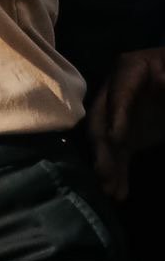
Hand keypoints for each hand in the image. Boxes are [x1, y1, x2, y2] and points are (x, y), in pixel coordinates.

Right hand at [88, 46, 164, 200]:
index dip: (116, 113)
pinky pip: (119, 153)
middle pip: (103, 117)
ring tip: (110, 191)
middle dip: (102, 147)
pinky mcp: (128, 134)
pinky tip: (118, 192)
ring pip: (107, 140)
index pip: (120, 90)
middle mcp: (118, 91)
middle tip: (103, 173)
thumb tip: (162, 82)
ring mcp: (121, 114)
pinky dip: (118, 172)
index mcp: (133, 68)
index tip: (115, 138)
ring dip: (108, 165)